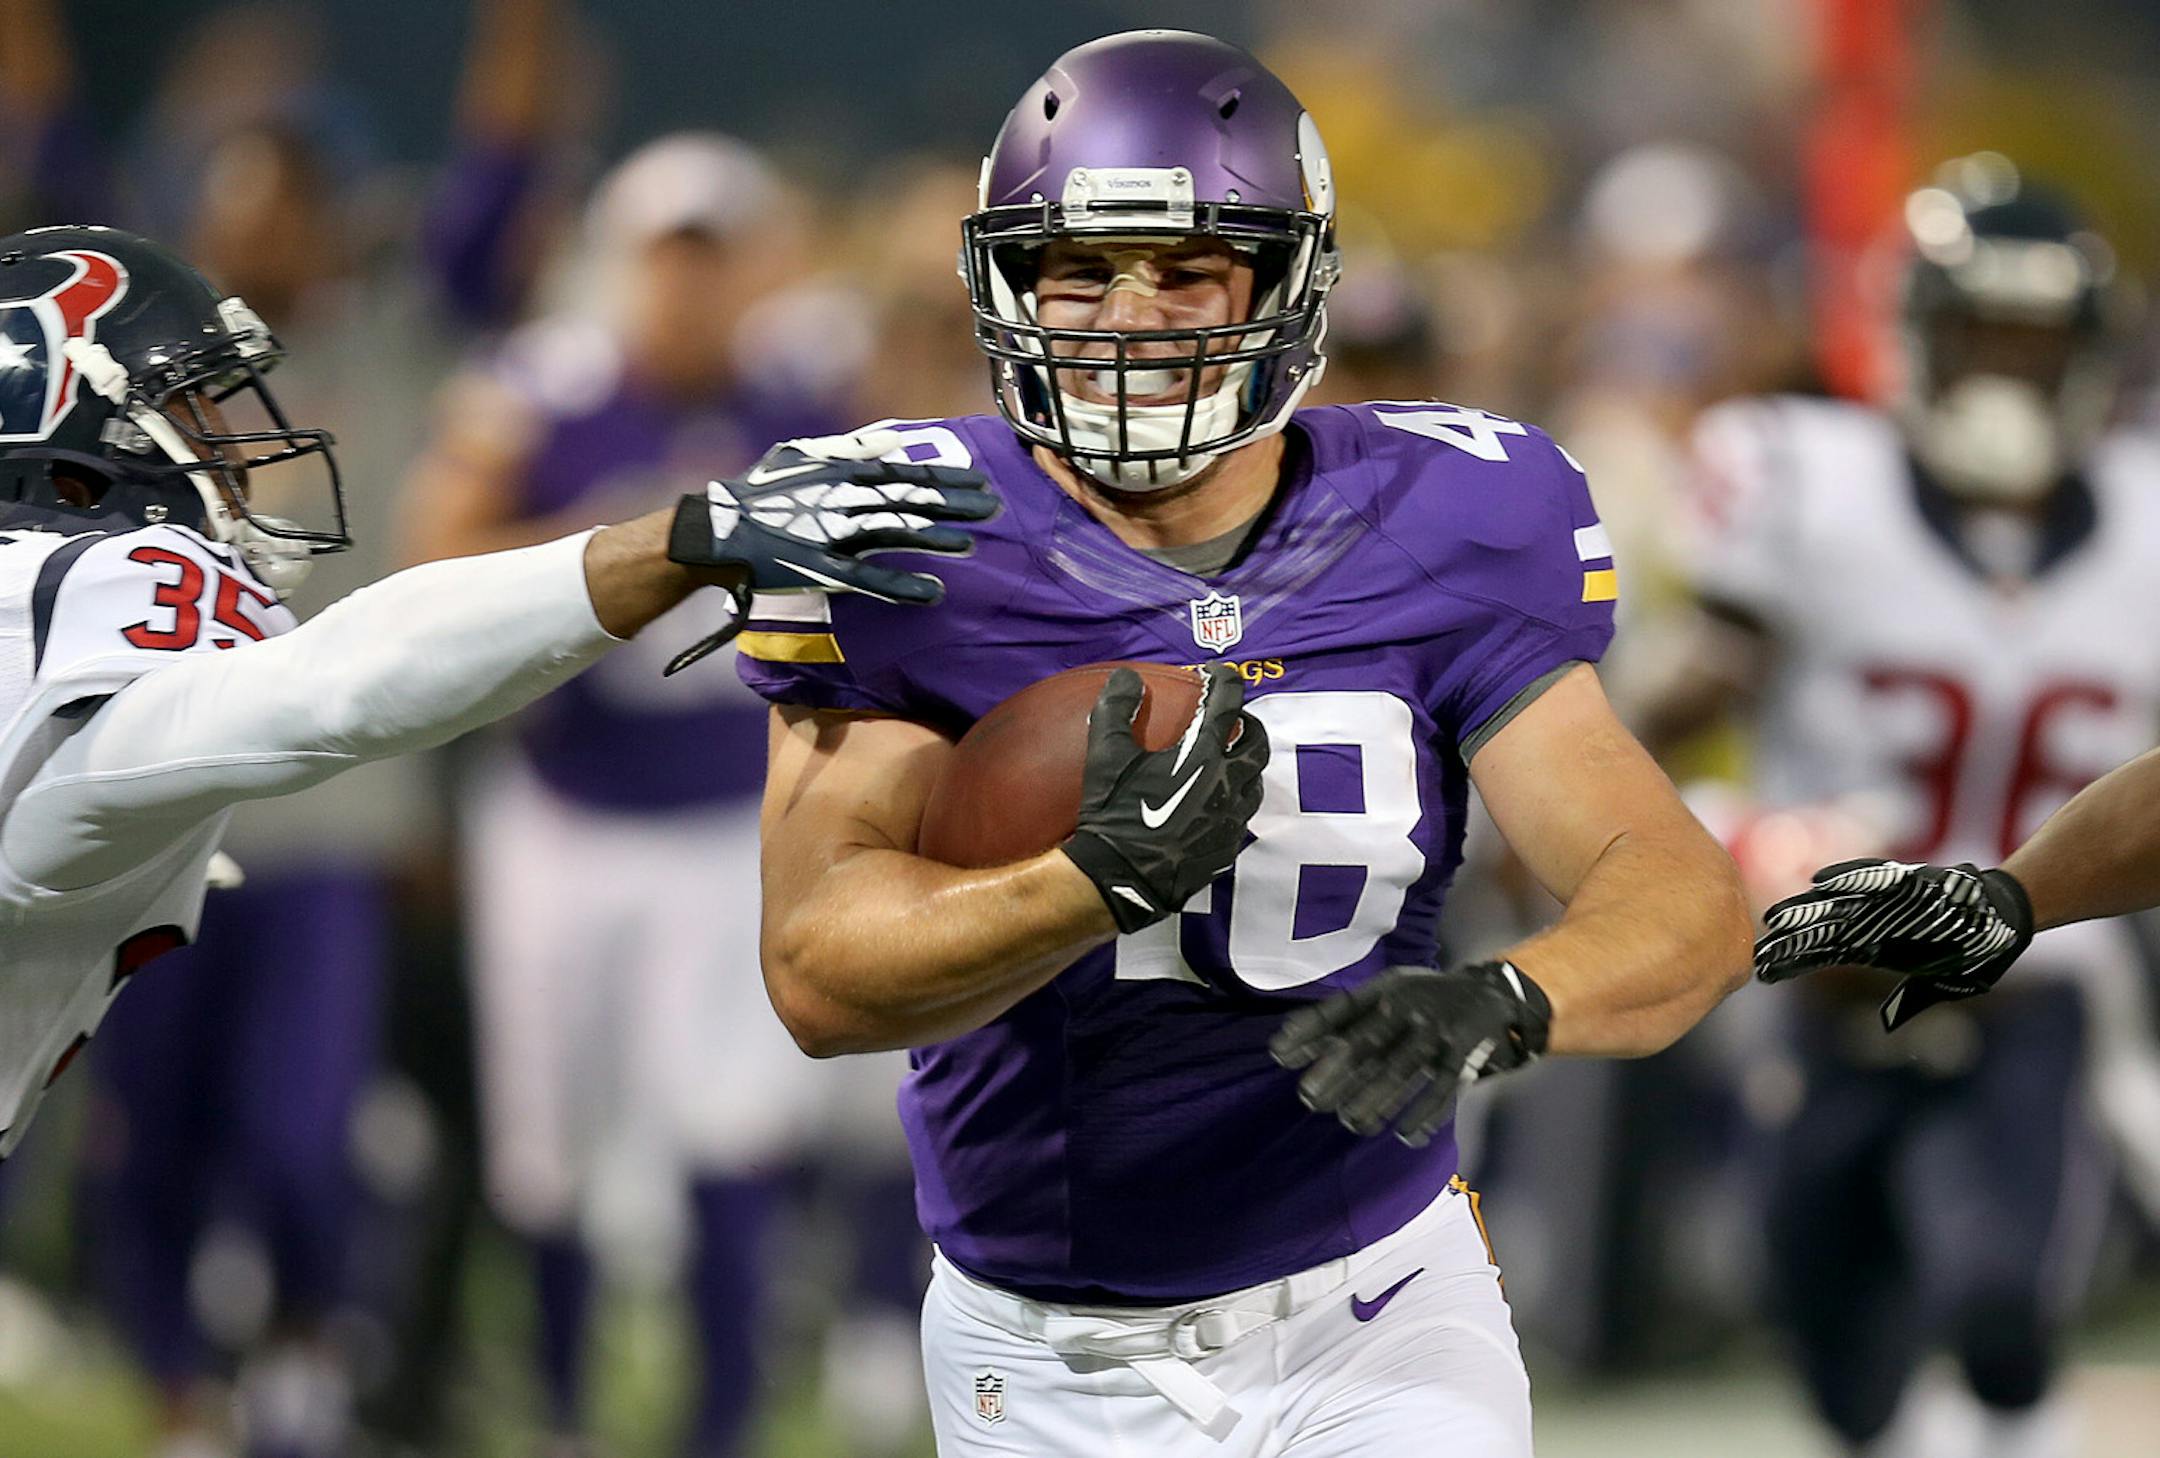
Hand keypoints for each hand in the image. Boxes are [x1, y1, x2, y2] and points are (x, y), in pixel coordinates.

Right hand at [662, 430, 998, 672]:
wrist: (715, 531)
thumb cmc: (760, 493)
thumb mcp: (800, 456)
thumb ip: (849, 448)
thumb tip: (892, 440)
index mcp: (841, 473)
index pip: (905, 473)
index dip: (945, 479)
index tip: (981, 482)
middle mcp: (842, 499)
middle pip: (909, 499)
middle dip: (953, 504)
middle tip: (994, 508)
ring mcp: (831, 534)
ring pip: (894, 533)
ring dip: (934, 539)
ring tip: (970, 545)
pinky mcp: (820, 569)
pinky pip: (869, 580)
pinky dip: (902, 586)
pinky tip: (934, 592)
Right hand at [1060, 664, 1267, 932]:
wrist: (1120, 880)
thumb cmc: (1115, 814)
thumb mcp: (1106, 757)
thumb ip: (1116, 709)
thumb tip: (1126, 676)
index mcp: (1206, 756)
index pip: (1228, 704)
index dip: (1225, 680)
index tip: (1214, 675)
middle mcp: (1230, 786)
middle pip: (1258, 745)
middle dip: (1250, 725)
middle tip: (1233, 720)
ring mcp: (1232, 822)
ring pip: (1255, 785)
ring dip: (1246, 767)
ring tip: (1227, 763)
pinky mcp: (1226, 850)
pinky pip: (1240, 820)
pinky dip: (1232, 803)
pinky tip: (1212, 807)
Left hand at [1270, 962, 1550, 1145]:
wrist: (1492, 992)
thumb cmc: (1424, 998)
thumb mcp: (1387, 993)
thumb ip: (1344, 1018)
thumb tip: (1291, 1046)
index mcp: (1385, 991)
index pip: (1340, 1009)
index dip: (1309, 1029)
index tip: (1278, 1053)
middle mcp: (1408, 1008)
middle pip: (1367, 1044)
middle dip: (1337, 1072)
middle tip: (1311, 1098)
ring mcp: (1437, 1032)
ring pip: (1400, 1071)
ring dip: (1374, 1100)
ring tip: (1351, 1122)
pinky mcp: (1463, 1055)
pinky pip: (1442, 1089)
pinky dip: (1424, 1114)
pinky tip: (1406, 1134)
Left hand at [1754, 858, 2034, 1029]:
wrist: (2005, 915)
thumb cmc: (1973, 952)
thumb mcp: (1944, 984)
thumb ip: (1912, 999)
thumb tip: (1885, 1024)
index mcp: (1876, 949)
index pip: (1825, 956)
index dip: (1794, 963)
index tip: (1764, 974)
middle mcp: (1874, 923)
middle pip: (1822, 931)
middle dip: (1789, 940)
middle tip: (1755, 950)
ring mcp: (1887, 901)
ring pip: (1838, 904)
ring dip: (1807, 909)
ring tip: (1775, 917)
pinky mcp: (1907, 879)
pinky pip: (1873, 877)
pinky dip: (1849, 877)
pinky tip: (1819, 881)